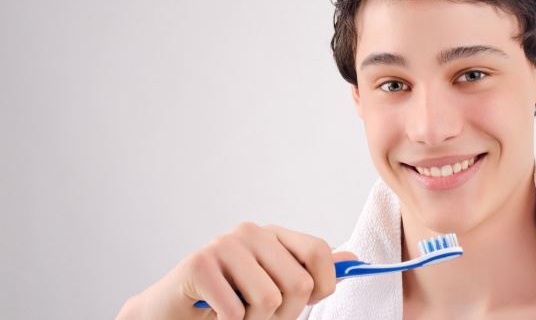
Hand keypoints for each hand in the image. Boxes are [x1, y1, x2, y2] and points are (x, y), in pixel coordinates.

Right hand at [116, 222, 356, 319]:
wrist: (175, 310)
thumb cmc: (229, 298)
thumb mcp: (275, 285)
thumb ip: (310, 272)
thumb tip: (353, 260)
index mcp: (273, 234)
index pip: (319, 252)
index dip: (322, 286)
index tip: (306, 301)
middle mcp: (251, 232)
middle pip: (298, 284)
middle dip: (284, 314)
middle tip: (259, 314)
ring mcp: (224, 244)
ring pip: (268, 300)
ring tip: (238, 313)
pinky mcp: (199, 263)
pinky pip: (235, 310)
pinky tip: (217, 313)